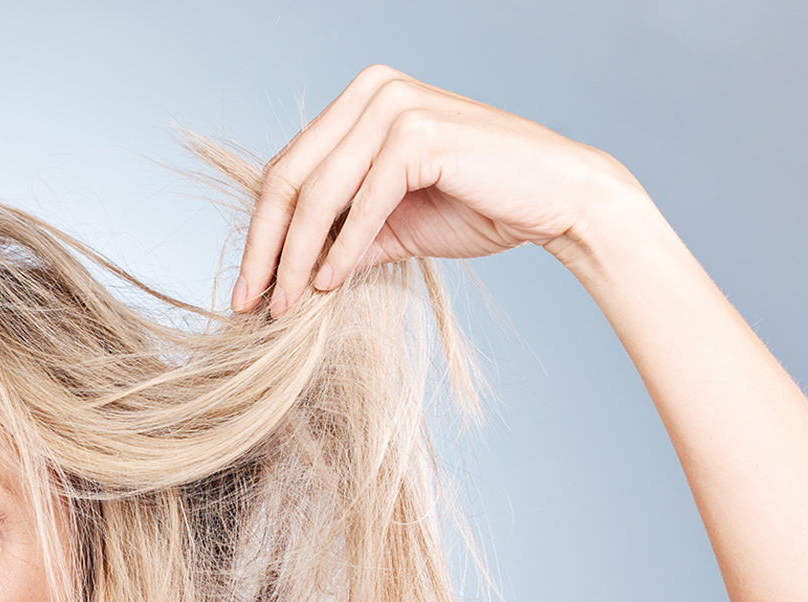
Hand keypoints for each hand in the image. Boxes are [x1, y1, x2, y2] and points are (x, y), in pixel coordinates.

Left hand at [232, 65, 639, 314]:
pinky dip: (342, 247)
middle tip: (249, 302)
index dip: (261, 231)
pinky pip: (362, 203)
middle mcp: (372, 91)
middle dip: (264, 247)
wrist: (560, 201)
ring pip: (318, 193)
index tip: (247, 287)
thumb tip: (287, 278)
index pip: (288, 167)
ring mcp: (395, 106)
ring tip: (285, 304)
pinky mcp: (420, 134)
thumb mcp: (393, 227)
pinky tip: (327, 284)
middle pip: (289, 177)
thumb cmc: (482, 206)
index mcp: (360, 99)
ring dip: (296, 256)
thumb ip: (341, 239)